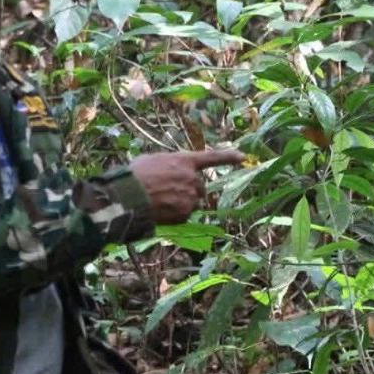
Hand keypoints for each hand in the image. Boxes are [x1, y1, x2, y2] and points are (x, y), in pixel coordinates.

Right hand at [130, 150, 244, 224]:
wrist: (130, 195)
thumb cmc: (135, 175)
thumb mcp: (153, 161)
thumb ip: (169, 165)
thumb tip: (170, 174)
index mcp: (184, 161)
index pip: (212, 157)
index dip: (228, 157)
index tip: (244, 157)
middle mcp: (192, 178)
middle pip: (200, 188)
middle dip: (189, 192)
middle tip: (168, 193)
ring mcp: (191, 196)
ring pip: (191, 203)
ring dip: (180, 204)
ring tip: (159, 202)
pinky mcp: (186, 212)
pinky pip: (184, 216)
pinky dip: (175, 216)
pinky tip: (160, 211)